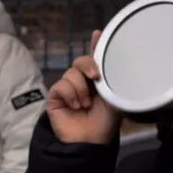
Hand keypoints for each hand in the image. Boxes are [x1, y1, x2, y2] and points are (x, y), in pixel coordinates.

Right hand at [47, 30, 122, 144]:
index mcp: (97, 81)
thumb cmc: (105, 122)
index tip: (98, 33)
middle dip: (88, 65)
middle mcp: (81, 82)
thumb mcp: (114, 97)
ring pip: (71, 73)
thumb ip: (114, 78)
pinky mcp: (55, 97)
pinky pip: (61, 85)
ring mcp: (67, 89)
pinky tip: (75, 106)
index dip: (96, 45)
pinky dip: (70, 94)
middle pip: (80, 61)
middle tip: (96, 78)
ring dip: (80, 89)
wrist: (90, 140)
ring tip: (85, 104)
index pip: (95, 58)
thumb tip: (118, 61)